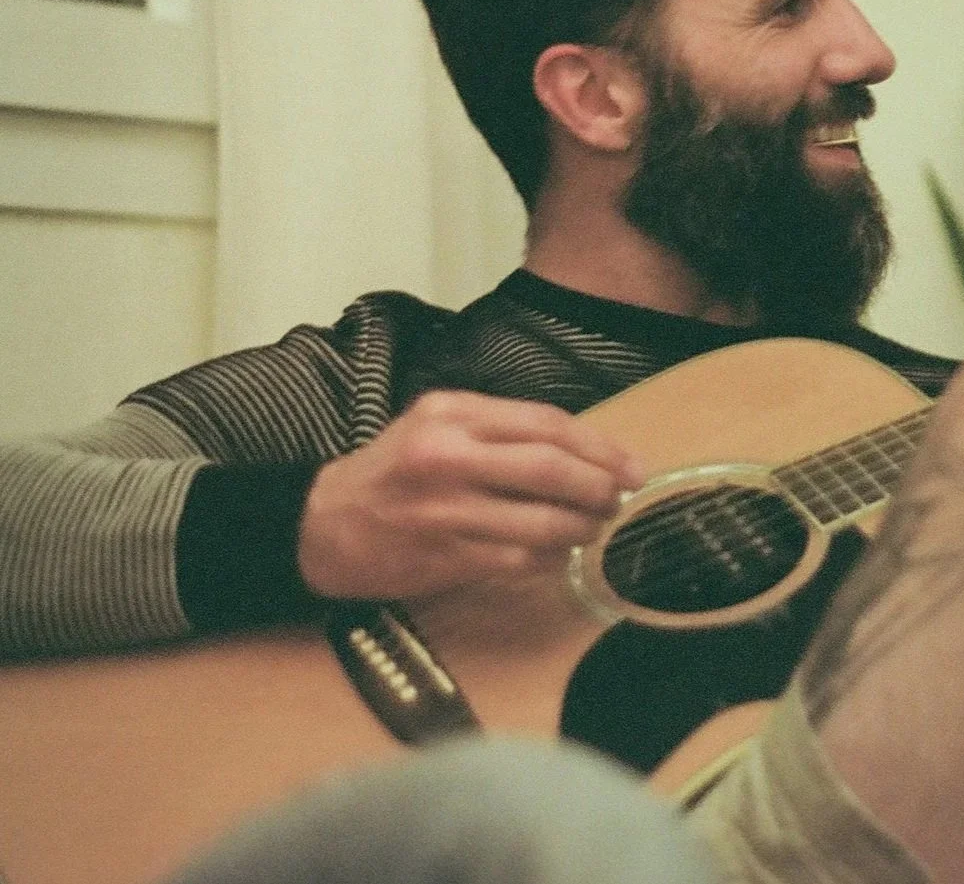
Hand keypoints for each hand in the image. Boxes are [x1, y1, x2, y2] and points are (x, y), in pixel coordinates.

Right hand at [297, 391, 645, 601]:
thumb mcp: (439, 423)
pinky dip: (549, 559)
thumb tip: (582, 449)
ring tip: (594, 526)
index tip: (631, 465)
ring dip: (581, 527)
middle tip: (620, 497)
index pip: (546, 424)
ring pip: (540, 521)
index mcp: (454, 414)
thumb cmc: (394, 470)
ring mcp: (445, 511)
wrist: (321, 525)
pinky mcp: (443, 558)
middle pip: (550, 468)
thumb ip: (501, 429)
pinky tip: (558, 554)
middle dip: (599, 485)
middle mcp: (450, 456)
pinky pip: (517, 561)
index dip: (599, 446)